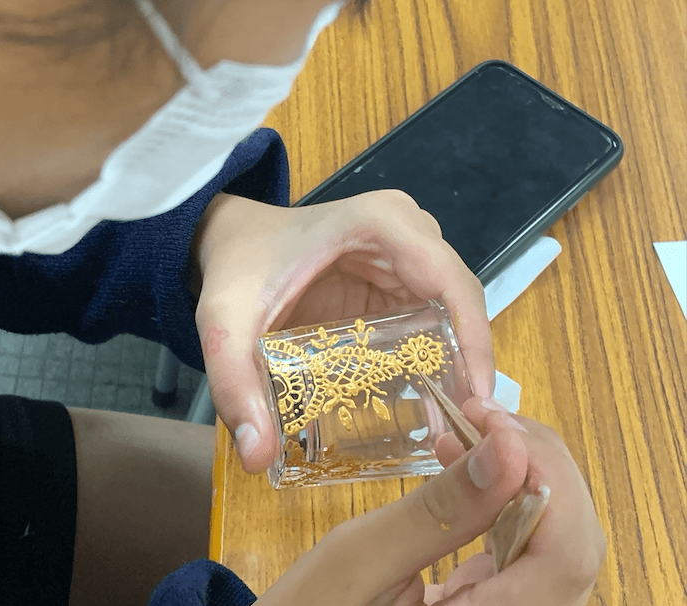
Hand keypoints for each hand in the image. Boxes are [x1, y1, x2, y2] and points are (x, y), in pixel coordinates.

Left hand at [193, 191, 493, 471]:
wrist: (231, 239)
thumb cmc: (236, 268)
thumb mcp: (226, 323)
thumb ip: (234, 385)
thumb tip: (259, 457)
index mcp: (383, 224)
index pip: (453, 284)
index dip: (476, 344)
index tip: (475, 404)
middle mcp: (408, 232)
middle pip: (459, 304)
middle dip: (466, 366)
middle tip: (460, 429)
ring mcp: (406, 252)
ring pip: (450, 313)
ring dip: (453, 366)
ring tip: (447, 425)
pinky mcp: (396, 275)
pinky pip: (429, 316)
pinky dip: (431, 357)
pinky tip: (423, 401)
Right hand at [257, 400, 604, 605]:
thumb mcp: (363, 556)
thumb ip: (441, 509)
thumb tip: (507, 446)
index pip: (566, 555)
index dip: (548, 478)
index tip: (496, 424)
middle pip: (571, 543)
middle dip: (534, 466)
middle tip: (479, 417)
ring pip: (554, 539)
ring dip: (519, 475)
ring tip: (468, 433)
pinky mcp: (496, 601)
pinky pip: (525, 545)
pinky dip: (502, 496)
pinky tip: (468, 467)